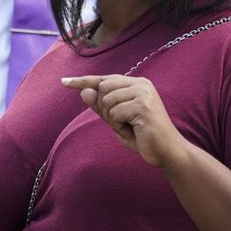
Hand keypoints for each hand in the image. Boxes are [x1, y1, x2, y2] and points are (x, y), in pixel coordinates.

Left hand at [62, 74, 181, 167]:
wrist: (167, 152)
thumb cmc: (143, 137)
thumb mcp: (117, 121)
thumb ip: (101, 107)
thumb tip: (83, 91)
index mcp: (136, 84)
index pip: (104, 79)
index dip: (83, 81)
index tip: (63, 82)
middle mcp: (141, 84)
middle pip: (102, 87)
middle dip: (104, 109)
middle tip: (120, 123)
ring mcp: (143, 93)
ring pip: (107, 100)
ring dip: (113, 119)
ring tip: (129, 127)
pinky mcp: (143, 106)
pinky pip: (115, 113)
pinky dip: (119, 126)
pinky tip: (134, 131)